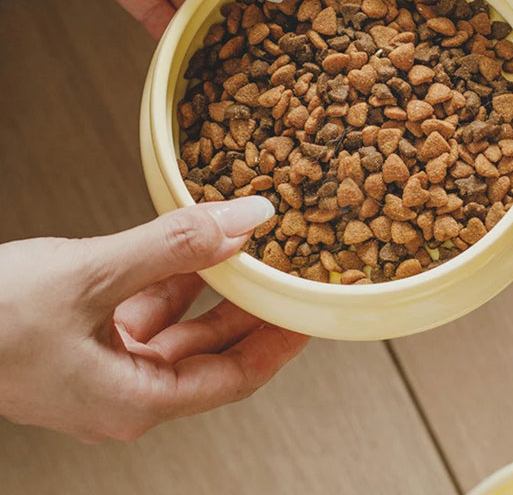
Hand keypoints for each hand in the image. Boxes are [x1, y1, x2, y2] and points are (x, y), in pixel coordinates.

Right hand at [0, 197, 307, 442]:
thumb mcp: (92, 274)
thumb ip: (175, 245)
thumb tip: (248, 220)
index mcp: (136, 401)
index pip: (237, 375)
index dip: (282, 341)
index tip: (315, 307)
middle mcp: (128, 391)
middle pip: (215, 350)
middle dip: (254, 308)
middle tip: (292, 268)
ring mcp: (107, 365)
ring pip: (182, 326)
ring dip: (213, 286)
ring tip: (250, 247)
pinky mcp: (88, 338)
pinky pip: (148, 309)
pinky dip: (172, 278)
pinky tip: (191, 246)